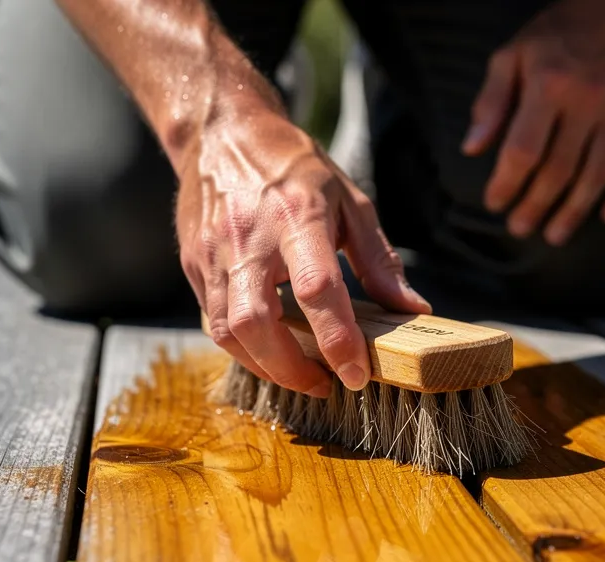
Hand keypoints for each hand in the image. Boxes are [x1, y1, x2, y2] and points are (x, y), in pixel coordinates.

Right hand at [177, 105, 430, 396]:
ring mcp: (213, 253)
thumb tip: (411, 309)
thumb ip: (378, 260)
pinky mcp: (193, 265)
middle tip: (323, 384)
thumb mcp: (349, 201)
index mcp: (298, 215)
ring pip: (227, 331)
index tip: (356, 373)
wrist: (222, 133)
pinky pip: (213, 320)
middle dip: (290, 368)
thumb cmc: (294, 166)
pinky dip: (243, 346)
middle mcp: (249, 236)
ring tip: (299, 373)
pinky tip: (270, 349)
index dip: (337, 339)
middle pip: (257, 323)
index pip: (317, 289)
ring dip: (264, 365)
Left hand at [462, 0, 604, 245]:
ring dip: (574, 212)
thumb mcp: (512, 55)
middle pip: (559, 171)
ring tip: (554, 236)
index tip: (494, 204)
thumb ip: (491, 102)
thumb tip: (472, 149)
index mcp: (549, 86)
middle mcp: (587, 103)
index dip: (507, 184)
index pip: (524, 150)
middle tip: (519, 228)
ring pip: (597, 176)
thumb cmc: (555, 33)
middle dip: (536, 206)